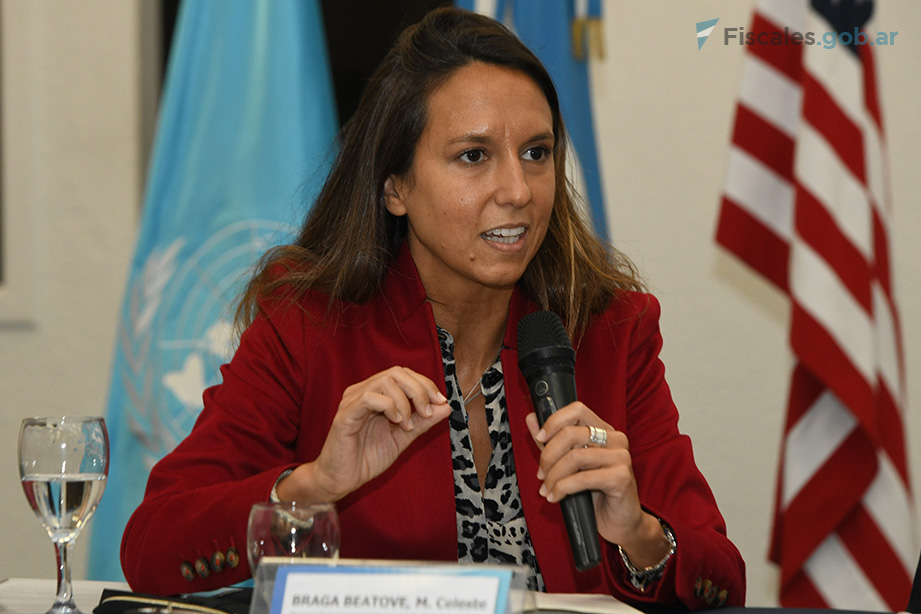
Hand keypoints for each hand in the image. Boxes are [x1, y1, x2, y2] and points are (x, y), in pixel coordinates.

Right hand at [277, 366, 450, 502]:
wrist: (342, 481)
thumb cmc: (367, 458)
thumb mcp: (403, 438)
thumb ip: (423, 422)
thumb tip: (446, 406)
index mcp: (376, 394)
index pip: (403, 374)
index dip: (425, 384)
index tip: (440, 402)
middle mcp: (363, 392)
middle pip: (397, 372)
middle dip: (419, 389)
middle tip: (427, 412)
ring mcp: (352, 401)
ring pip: (385, 381)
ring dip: (405, 402)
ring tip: (408, 425)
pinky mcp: (345, 415)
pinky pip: (370, 398)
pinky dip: (390, 406)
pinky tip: (396, 422)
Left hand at [526, 404, 669, 567]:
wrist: (619, 523)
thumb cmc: (596, 493)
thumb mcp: (569, 464)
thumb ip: (552, 441)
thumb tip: (531, 418)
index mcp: (604, 430)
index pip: (577, 410)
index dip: (554, 421)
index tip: (540, 438)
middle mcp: (616, 439)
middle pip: (571, 433)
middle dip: (548, 456)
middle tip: (541, 474)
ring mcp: (621, 457)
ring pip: (574, 457)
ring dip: (553, 476)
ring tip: (547, 489)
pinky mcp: (622, 477)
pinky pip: (582, 478)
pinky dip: (563, 488)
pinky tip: (556, 497)